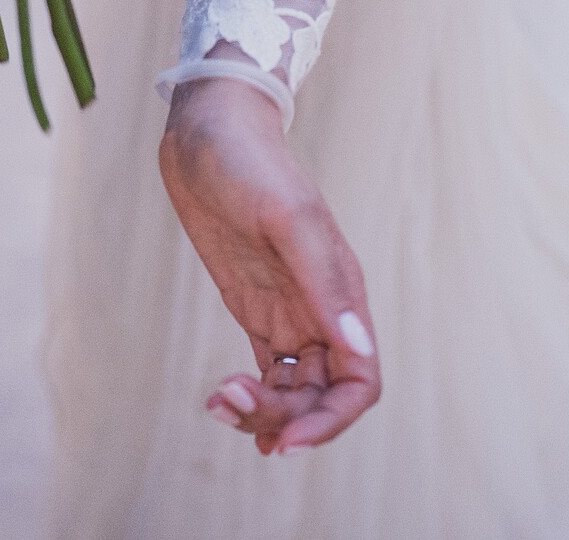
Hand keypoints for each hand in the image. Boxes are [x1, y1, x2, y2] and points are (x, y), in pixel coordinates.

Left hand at [160, 77, 380, 454]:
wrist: (208, 130)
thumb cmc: (249, 163)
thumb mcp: (286, 218)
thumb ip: (322, 282)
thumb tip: (356, 348)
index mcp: (342, 291)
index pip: (359, 380)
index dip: (331, 419)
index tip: (285, 439)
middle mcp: (322, 308)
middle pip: (323, 393)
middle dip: (285, 416)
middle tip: (229, 405)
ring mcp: (289, 308)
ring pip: (294, 388)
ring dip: (264, 411)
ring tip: (218, 403)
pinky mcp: (257, 306)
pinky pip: (269, 370)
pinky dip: (254, 396)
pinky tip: (223, 403)